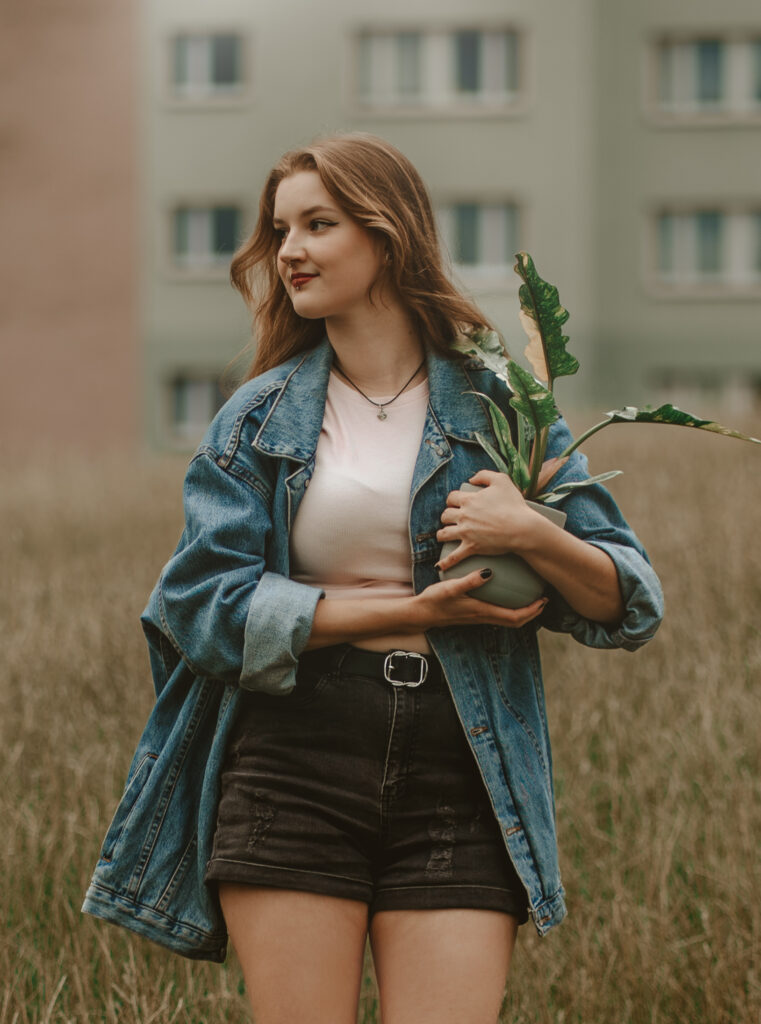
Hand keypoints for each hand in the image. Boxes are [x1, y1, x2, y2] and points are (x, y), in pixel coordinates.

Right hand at [413, 567, 547, 629]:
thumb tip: (489, 572)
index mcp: (482, 611)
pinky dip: (510, 608)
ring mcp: (479, 617)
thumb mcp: (451, 587)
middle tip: (543, 599)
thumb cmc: (435, 601)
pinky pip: (498, 615)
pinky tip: (508, 595)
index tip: (543, 601)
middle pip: (515, 621)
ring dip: (522, 612)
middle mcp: (484, 617)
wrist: (421, 613)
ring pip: (508, 620)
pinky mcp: (474, 614)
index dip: (531, 611)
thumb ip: (470, 580)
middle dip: (532, 613)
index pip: (514, 617)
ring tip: (531, 598)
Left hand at [436, 470, 544, 571]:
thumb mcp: (502, 480)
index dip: (453, 500)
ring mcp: (466, 532)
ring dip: (442, 534)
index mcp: (469, 500)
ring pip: (444, 533)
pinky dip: (445, 562)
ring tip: (443, 536)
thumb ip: (484, 475)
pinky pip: (454, 556)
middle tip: (452, 519)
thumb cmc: (514, 505)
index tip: (456, 503)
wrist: (522, 528)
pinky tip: (439, 567)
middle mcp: (464, 516)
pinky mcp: (471, 547)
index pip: (451, 498)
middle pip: (445, 515)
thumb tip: (471, 479)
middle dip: (447, 517)